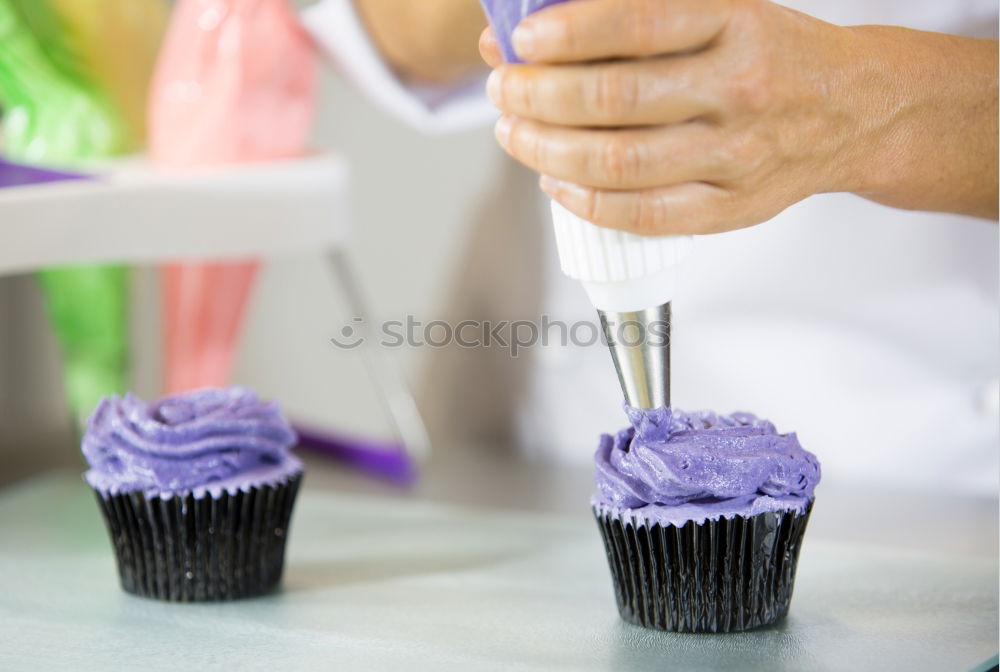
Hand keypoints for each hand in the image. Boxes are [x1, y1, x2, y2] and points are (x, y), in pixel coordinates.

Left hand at [480, 0, 998, 233]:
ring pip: (622, 163)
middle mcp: (740, 88)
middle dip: (541, 97)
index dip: (572, 32)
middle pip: (618, 100)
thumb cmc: (767, 55)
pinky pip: (645, 215)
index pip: (642, 22)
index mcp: (737, 23)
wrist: (853, 111)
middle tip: (505, 90)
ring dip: (549, 150)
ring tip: (514, 134)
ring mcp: (738, 155)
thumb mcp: (718, 13)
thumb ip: (630, 20)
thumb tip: (523, 35)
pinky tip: (555, 182)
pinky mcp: (733, 208)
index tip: (526, 41)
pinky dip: (586, 202)